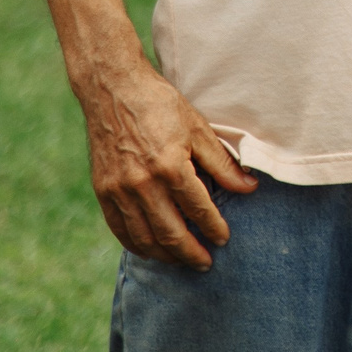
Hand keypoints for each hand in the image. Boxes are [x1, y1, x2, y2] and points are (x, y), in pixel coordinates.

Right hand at [80, 63, 258, 268]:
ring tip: (182, 261)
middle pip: (171, 233)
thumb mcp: (198, 128)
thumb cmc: (160, 105)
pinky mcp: (103, 190)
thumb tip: (249, 188)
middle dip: (191, 252)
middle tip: (206, 263)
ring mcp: (119, 189)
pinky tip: (151, 250)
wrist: (113, 89)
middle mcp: (142, 182)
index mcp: (170, 165)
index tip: (224, 239)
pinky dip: (137, 245)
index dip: (214, 228)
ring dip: (166, 255)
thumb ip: (222, 163)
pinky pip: (120, 229)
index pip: (198, 209)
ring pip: (144, 238)